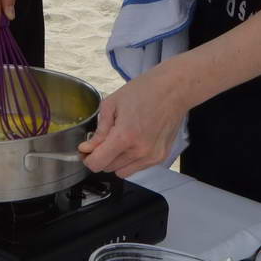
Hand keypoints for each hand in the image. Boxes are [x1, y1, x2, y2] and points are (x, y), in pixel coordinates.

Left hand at [78, 63, 191, 177]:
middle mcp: (139, 151)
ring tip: (120, 140)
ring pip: (122, 171)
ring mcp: (151, 156)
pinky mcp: (160, 157)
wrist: (174, 89)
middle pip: (108, 168)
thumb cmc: (144, 90)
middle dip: (101, 156)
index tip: (86, 150)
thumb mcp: (112, 104)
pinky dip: (131, 159)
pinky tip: (133, 142)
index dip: (88, 158)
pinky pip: (137, 167)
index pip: (97, 163)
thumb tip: (87, 148)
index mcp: (125, 136)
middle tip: (102, 141)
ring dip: (116, 160)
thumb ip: (99, 130)